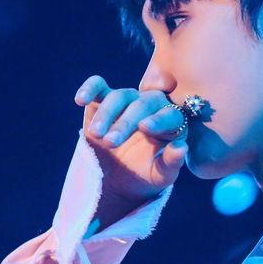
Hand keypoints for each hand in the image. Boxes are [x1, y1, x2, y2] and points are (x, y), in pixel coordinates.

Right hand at [74, 75, 188, 208]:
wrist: (119, 177)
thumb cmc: (145, 174)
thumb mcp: (160, 176)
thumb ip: (171, 163)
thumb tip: (181, 147)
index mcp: (172, 123)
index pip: (170, 115)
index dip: (158, 120)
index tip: (144, 128)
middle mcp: (151, 106)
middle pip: (142, 104)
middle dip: (125, 122)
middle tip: (111, 142)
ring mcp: (128, 101)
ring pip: (119, 96)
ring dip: (106, 114)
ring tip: (96, 134)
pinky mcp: (104, 99)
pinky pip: (98, 86)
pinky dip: (90, 88)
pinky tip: (81, 99)